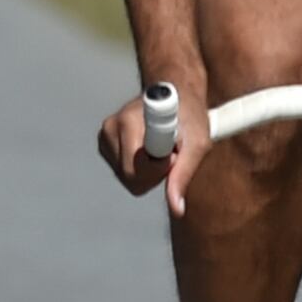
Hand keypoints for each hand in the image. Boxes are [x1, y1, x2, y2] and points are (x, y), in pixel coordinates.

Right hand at [95, 86, 205, 214]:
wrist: (176, 92)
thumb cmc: (190, 115)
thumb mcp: (196, 144)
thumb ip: (182, 175)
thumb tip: (176, 209)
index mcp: (129, 122)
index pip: (134, 172)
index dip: (161, 169)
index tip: (174, 151)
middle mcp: (111, 127)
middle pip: (128, 179)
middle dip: (155, 173)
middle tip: (172, 151)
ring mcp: (105, 135)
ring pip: (125, 178)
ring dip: (148, 171)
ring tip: (162, 147)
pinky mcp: (104, 143)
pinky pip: (122, 172)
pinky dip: (139, 168)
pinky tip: (149, 150)